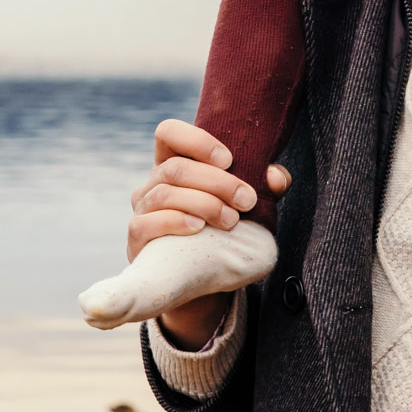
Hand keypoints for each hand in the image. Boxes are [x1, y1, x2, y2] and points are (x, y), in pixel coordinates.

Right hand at [127, 119, 291, 348]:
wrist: (203, 278)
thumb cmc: (224, 228)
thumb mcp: (245, 203)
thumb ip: (264, 185)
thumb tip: (275, 178)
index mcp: (174, 163)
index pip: (168, 132)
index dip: (196, 140)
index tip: (229, 159)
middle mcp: (153, 183)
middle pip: (176, 168)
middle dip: (217, 182)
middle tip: (247, 200)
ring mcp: (142, 211)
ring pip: (164, 193)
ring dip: (204, 204)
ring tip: (231, 220)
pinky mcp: (136, 240)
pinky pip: (146, 224)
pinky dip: (175, 221)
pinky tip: (198, 228)